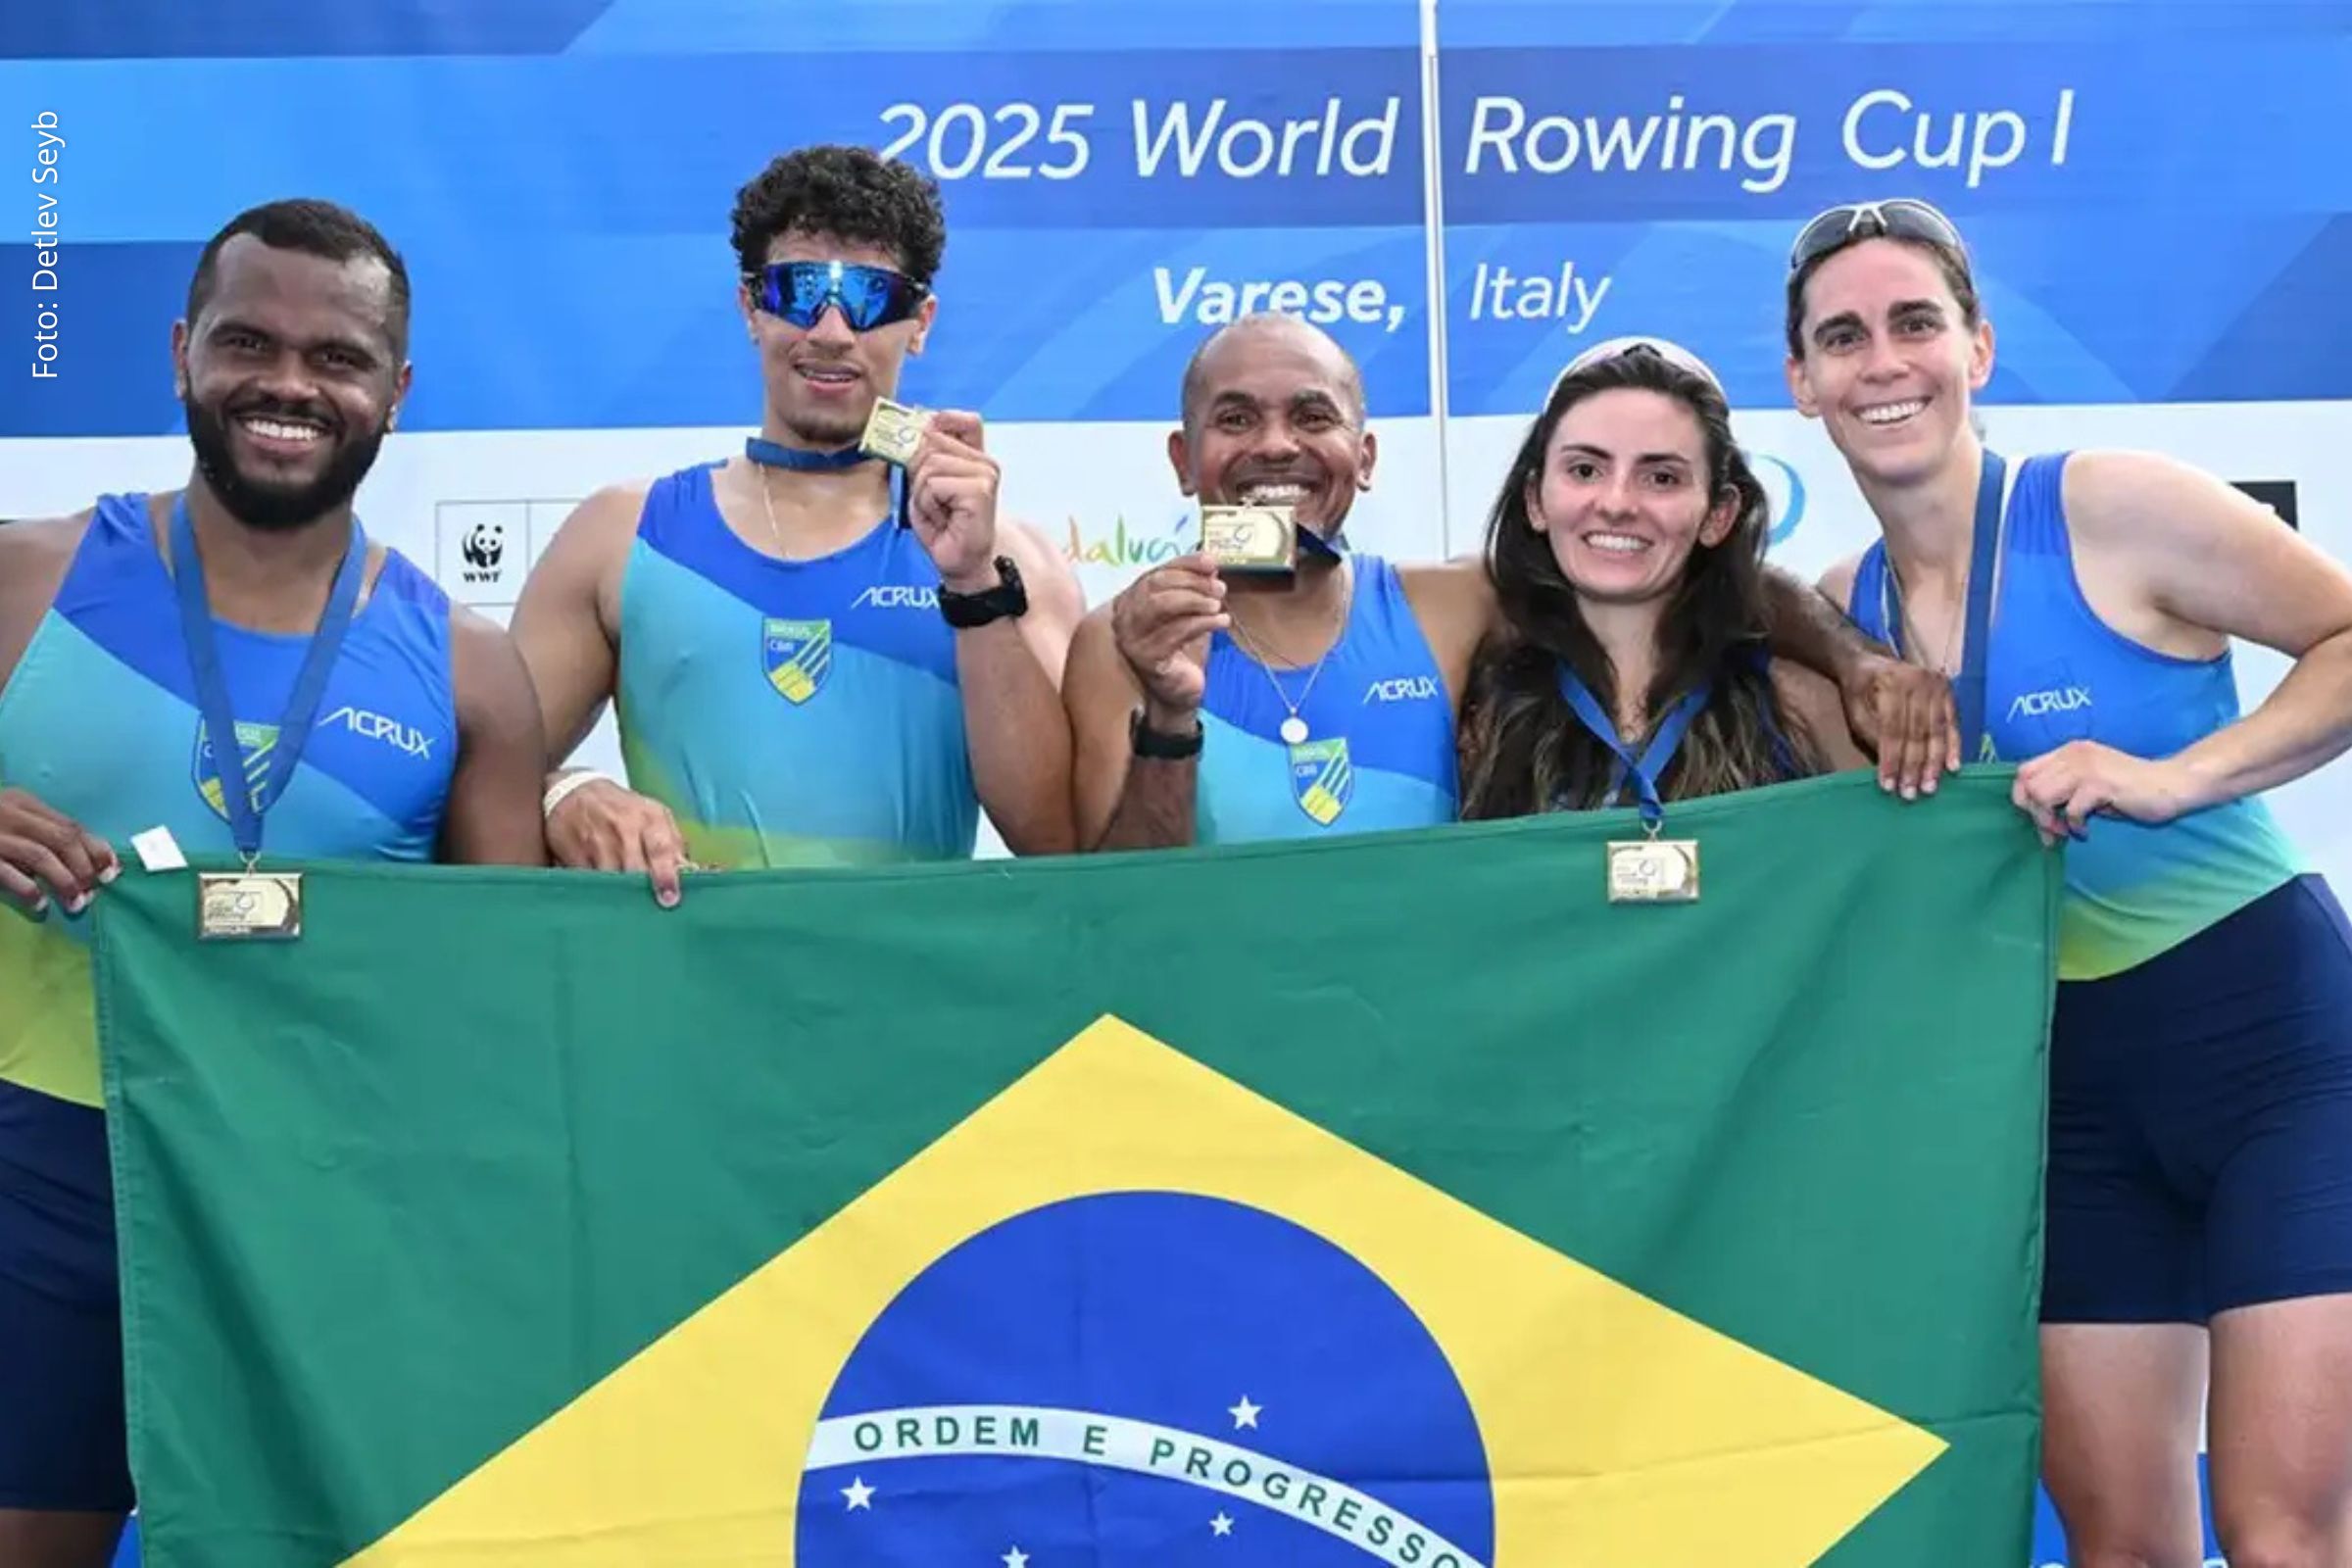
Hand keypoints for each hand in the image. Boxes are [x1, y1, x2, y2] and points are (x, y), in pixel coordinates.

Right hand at [0, 787, 117, 916]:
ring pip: (41, 855)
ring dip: (65, 882)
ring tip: (76, 903)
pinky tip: (40, 903)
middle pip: (62, 839)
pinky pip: (7, 872)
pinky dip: (28, 889)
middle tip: (94, 892)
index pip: (70, 825)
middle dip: (85, 867)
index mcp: (22, 802)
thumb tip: (83, 861)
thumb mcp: (10, 818)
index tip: (112, 871)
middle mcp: (9, 813)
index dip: (96, 849)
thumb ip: (39, 831)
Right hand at [544, 777, 692, 907]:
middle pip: (636, 871)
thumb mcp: (654, 815)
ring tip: (633, 913)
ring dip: (624, 899)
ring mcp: (597, 844)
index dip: (666, 876)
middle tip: (653, 913)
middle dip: (645, 893)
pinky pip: (592, 884)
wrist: (573, 793)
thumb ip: (674, 844)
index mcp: (649, 818)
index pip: (660, 849)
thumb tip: (691, 874)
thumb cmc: (624, 810)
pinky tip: (610, 902)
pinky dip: (602, 895)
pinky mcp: (576, 857)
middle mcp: (623, 830)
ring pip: (613, 881)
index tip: (669, 900)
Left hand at [907, 409, 1002, 589]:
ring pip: (929, 465)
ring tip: (939, 512)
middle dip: (918, 473)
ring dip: (922, 494)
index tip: (922, 447)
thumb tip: (913, 429)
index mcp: (974, 455)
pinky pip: (933, 484)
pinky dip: (928, 504)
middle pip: (931, 442)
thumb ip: (922, 454)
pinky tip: (944, 519)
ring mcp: (985, 474)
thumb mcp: (924, 484)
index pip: (955, 419)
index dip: (934, 424)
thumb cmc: (943, 528)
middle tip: (933, 501)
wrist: (960, 564)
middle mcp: (984, 461)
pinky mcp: (981, 490)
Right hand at [1111, 554, 1228, 720]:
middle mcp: (1124, 617)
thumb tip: (1210, 564)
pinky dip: (1202, 623)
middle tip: (1219, 587)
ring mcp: (1131, 638)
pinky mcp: (1146, 657)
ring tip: (1218, 605)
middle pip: (1156, 585)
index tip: (1211, 561)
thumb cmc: (1184, 650)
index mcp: (1131, 600)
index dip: (1185, 564)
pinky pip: (1175, 632)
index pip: (1156, 572)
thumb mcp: (1192, 612)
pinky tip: (1221, 623)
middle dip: (1192, 582)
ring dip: (1195, 600)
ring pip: (1162, 605)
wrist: (1180, 693)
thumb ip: (1196, 588)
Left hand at [1839, 653, 1961, 799]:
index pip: (1892, 729)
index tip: (1888, 785)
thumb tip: (1892, 770)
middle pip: (1917, 732)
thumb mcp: (1857, 713)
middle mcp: (1918, 681)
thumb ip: (1874, 737)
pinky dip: (1952, 747)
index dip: (1891, 759)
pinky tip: (1952, 768)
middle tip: (1911, 793)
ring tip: (1929, 787)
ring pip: (1936, 731)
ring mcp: (1936, 684)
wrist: (1869, 662)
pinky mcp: (1948, 691)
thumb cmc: (1859, 692)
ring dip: (1933, 763)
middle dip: (1913, 766)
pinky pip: (1952, 723)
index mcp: (1891, 683)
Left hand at [2013, 741, 2196, 846]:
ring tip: (2068, 830)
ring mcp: (2087, 767)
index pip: (2023, 771)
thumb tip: (2035, 814)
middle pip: (2028, 786)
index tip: (2039, 818)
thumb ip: (2063, 789)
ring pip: (2042, 795)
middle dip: (2035, 814)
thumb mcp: (2089, 784)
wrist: (2171, 784)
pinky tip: (2087, 831)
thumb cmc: (2129, 789)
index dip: (2023, 798)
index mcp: (2068, 752)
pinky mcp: (2101, 784)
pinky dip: (2075, 826)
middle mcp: (2074, 754)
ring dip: (2050, 820)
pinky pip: (2071, 810)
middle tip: (2054, 830)